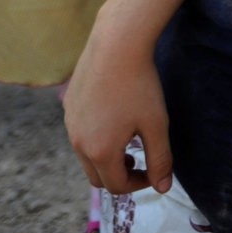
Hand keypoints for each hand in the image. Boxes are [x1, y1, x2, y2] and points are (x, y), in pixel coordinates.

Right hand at [65, 21, 173, 195]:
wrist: (116, 44)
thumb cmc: (139, 85)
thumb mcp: (156, 124)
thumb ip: (160, 159)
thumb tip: (163, 188)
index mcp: (100, 151)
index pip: (117, 186)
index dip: (139, 183)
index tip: (153, 169)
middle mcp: (78, 142)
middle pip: (97, 176)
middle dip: (119, 175)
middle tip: (138, 159)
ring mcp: (70, 124)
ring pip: (86, 155)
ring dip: (106, 156)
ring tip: (127, 139)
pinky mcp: (68, 106)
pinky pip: (80, 133)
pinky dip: (96, 137)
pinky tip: (114, 116)